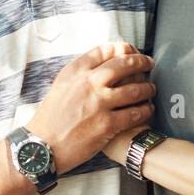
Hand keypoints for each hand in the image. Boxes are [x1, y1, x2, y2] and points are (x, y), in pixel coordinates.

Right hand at [26, 42, 155, 174]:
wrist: (42, 146)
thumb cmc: (50, 118)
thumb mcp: (60, 86)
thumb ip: (79, 74)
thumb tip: (100, 65)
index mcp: (75, 72)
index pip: (105, 50)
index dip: (123, 48)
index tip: (131, 51)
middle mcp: (88, 83)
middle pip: (124, 64)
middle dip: (141, 62)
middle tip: (150, 64)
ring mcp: (99, 103)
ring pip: (135, 89)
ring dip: (147, 88)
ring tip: (151, 89)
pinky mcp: (107, 124)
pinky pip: (135, 114)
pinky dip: (145, 110)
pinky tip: (147, 110)